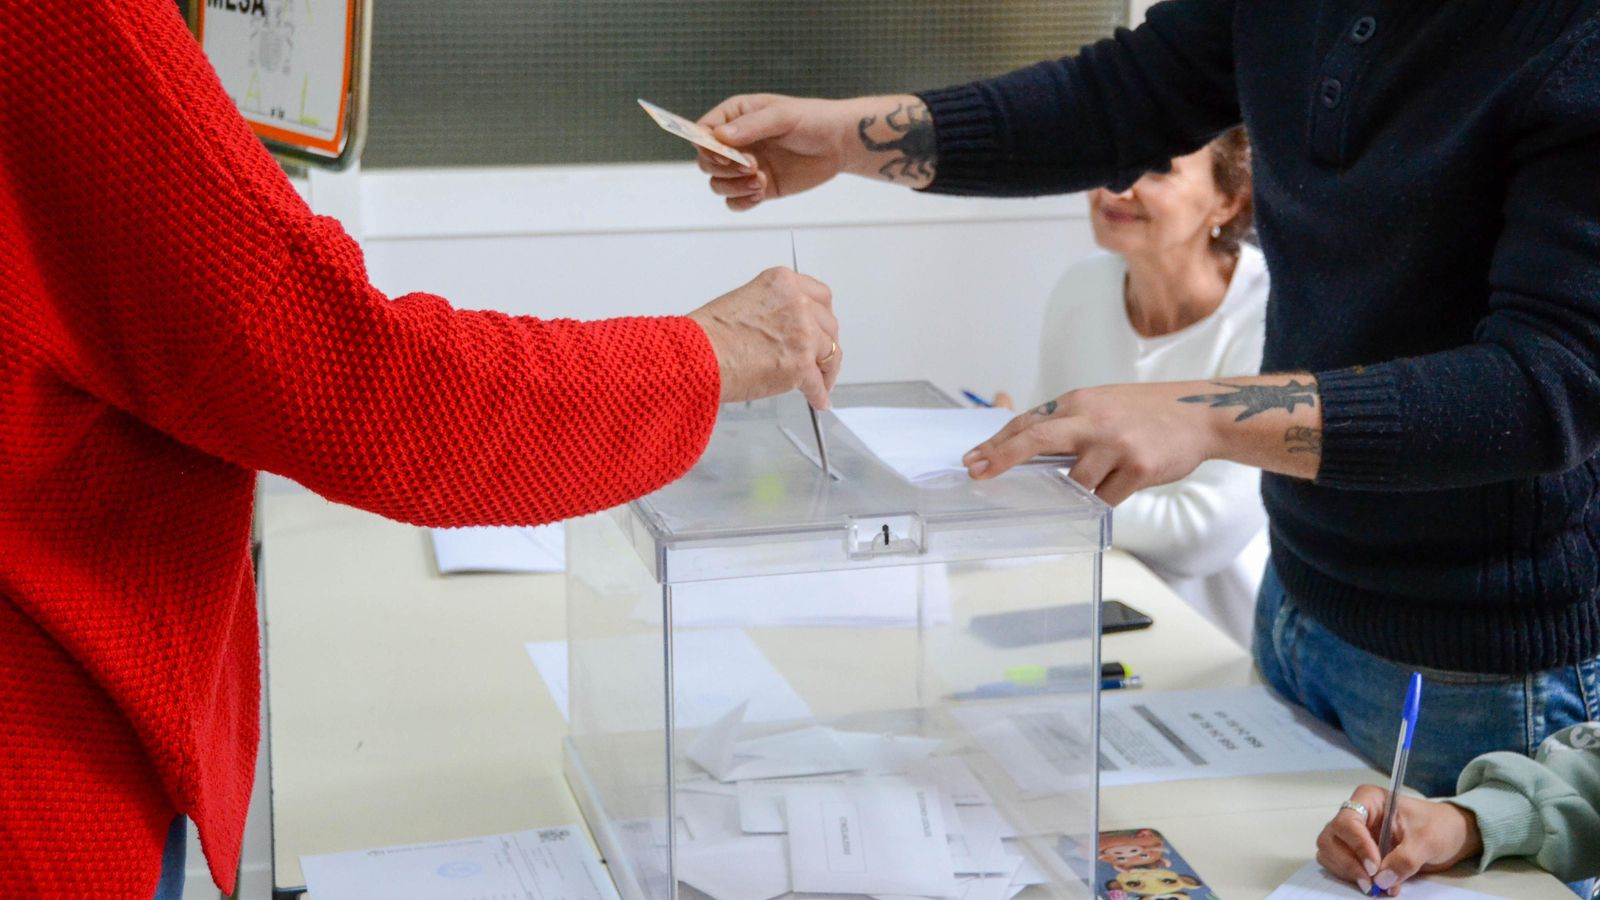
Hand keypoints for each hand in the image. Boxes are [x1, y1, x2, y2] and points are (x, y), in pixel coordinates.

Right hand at [688, 267, 839, 408]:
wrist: (696, 356)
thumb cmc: (709, 334)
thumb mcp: (744, 302)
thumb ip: (773, 310)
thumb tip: (784, 332)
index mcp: (783, 283)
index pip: (820, 296)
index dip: (822, 317)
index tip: (822, 328)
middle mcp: (797, 304)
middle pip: (829, 326)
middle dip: (826, 344)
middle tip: (820, 358)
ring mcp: (803, 334)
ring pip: (831, 353)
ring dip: (826, 370)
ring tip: (820, 383)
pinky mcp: (800, 365)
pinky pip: (818, 383)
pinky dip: (819, 394)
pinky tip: (818, 400)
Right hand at [695, 94, 860, 210]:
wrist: (840, 144)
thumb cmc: (813, 120)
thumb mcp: (782, 116)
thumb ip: (751, 126)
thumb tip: (720, 137)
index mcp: (735, 117)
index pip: (703, 132)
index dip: (707, 147)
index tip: (727, 156)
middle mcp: (735, 142)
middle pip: (707, 162)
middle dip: (725, 169)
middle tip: (753, 166)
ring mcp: (746, 167)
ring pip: (718, 184)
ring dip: (734, 187)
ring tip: (761, 181)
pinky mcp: (758, 187)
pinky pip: (735, 202)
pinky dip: (742, 202)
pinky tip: (760, 195)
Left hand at [961, 383, 1219, 504]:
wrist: (1199, 415)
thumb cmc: (1144, 413)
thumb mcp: (1100, 405)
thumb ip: (1067, 424)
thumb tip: (1026, 450)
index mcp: (1078, 403)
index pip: (1028, 424)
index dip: (998, 443)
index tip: (974, 459)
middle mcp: (1093, 420)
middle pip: (1037, 440)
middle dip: (1003, 457)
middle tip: (978, 473)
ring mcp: (1115, 444)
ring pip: (1074, 484)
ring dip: (1079, 491)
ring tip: (1106, 475)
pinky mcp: (1137, 467)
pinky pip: (1105, 498)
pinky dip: (1106, 499)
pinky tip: (1123, 484)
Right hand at [1316, 786, 1482, 895]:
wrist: (1451, 836)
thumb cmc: (1439, 826)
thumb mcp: (1428, 840)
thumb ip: (1406, 859)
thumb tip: (1382, 880)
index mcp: (1369, 800)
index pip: (1347, 821)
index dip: (1357, 845)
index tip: (1375, 867)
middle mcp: (1355, 815)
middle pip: (1331, 838)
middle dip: (1347, 862)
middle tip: (1370, 883)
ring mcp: (1353, 835)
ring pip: (1330, 853)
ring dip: (1347, 872)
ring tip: (1373, 887)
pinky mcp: (1356, 853)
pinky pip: (1340, 866)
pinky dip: (1351, 878)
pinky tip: (1374, 886)